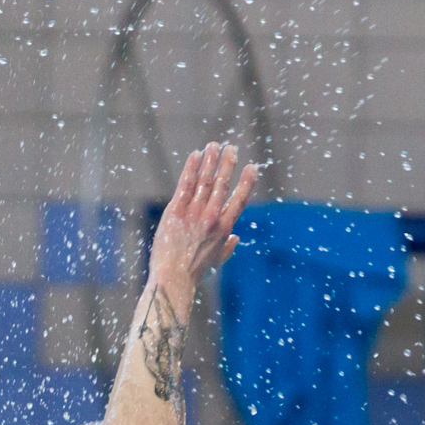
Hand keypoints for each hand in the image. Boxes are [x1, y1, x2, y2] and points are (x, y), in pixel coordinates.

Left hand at [148, 142, 257, 285]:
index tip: (252, 167)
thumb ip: (228, 247)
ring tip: (214, 146)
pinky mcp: (176, 212)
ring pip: (205, 180)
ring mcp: (194, 214)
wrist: (173, 278)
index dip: (247, 182)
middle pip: (222, 184)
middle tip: (232, 148)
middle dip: (228, 164)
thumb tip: (236, 238)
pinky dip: (191, 168)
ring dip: (211, 161)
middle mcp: (212, 218)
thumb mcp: (217, 262)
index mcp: (225, 228)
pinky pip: (185, 185)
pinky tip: (195, 155)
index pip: (240, 199)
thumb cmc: (194, 272)